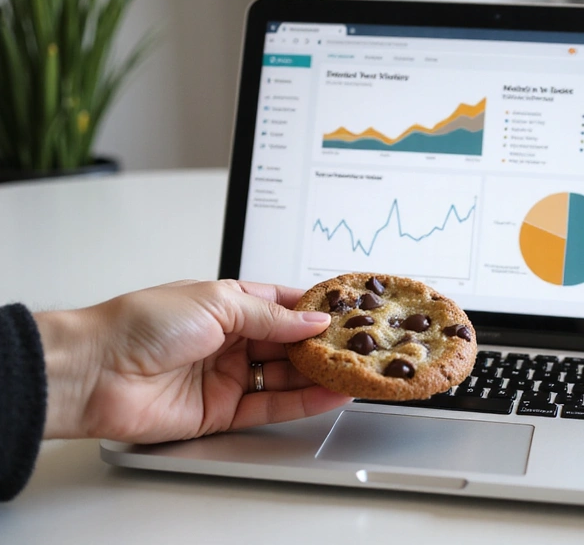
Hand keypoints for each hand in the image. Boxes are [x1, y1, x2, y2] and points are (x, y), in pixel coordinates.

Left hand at [34, 280, 350, 442]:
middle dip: (322, 344)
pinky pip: (271, 406)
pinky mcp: (222, 411)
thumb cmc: (140, 324)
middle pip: (288, 343)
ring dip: (319, 374)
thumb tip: (314, 319)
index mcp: (226, 304)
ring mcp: (227, 376)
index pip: (282, 305)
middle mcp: (230, 340)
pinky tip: (329, 393)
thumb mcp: (217, 302)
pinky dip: (303, 402)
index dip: (315, 308)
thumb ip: (272, 316)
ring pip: (285, 376)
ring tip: (354, 370)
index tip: (348, 311)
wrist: (94, 373)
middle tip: (358, 345)